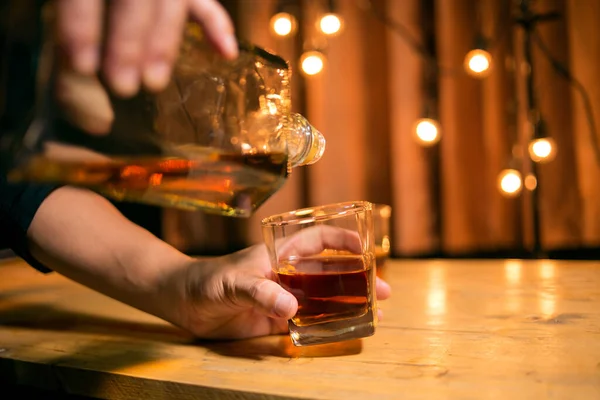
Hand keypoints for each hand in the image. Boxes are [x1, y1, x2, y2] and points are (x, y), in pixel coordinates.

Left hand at [55, 0, 237, 97]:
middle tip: (123, 86)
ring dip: (163, 42)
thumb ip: (68, 49)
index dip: (80, 25)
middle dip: (127, 42)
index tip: (83, 66)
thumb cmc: (85, 11)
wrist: (109, 2)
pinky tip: (227, 53)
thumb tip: (90, 120)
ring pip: (171, 1)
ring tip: (153, 82)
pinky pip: (204, 3)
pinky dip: (217, 26)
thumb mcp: (61, 12)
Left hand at [165, 227, 391, 339]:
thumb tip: (292, 308)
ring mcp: (282, 297)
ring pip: (322, 299)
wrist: (182, 302)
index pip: (317, 241)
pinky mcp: (274, 319)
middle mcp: (286, 274)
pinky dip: (326, 326)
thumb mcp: (233, 283)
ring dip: (348, 305)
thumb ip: (260, 293)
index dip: (342, 241)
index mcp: (279, 254)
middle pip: (329, 273)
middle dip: (357, 280)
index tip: (366, 247)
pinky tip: (344, 330)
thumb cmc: (206, 280)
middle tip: (384, 292)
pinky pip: (306, 323)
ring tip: (375, 314)